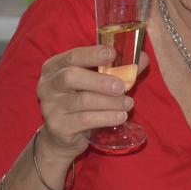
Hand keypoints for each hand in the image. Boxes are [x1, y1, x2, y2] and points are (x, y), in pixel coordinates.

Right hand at [36, 45, 148, 159]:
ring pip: (82, 100)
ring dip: (110, 101)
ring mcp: (50, 107)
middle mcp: (48, 85)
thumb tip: (142, 57)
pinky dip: (107, 117)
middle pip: (71, 76)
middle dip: (100, 80)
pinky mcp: (58, 126)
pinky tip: (121, 116)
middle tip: (122, 86)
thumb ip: (118, 69)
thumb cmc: (83, 99)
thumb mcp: (98, 81)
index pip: (72, 56)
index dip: (93, 54)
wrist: (63, 135)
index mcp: (55, 67)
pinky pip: (85, 120)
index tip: (113, 53)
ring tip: (128, 103)